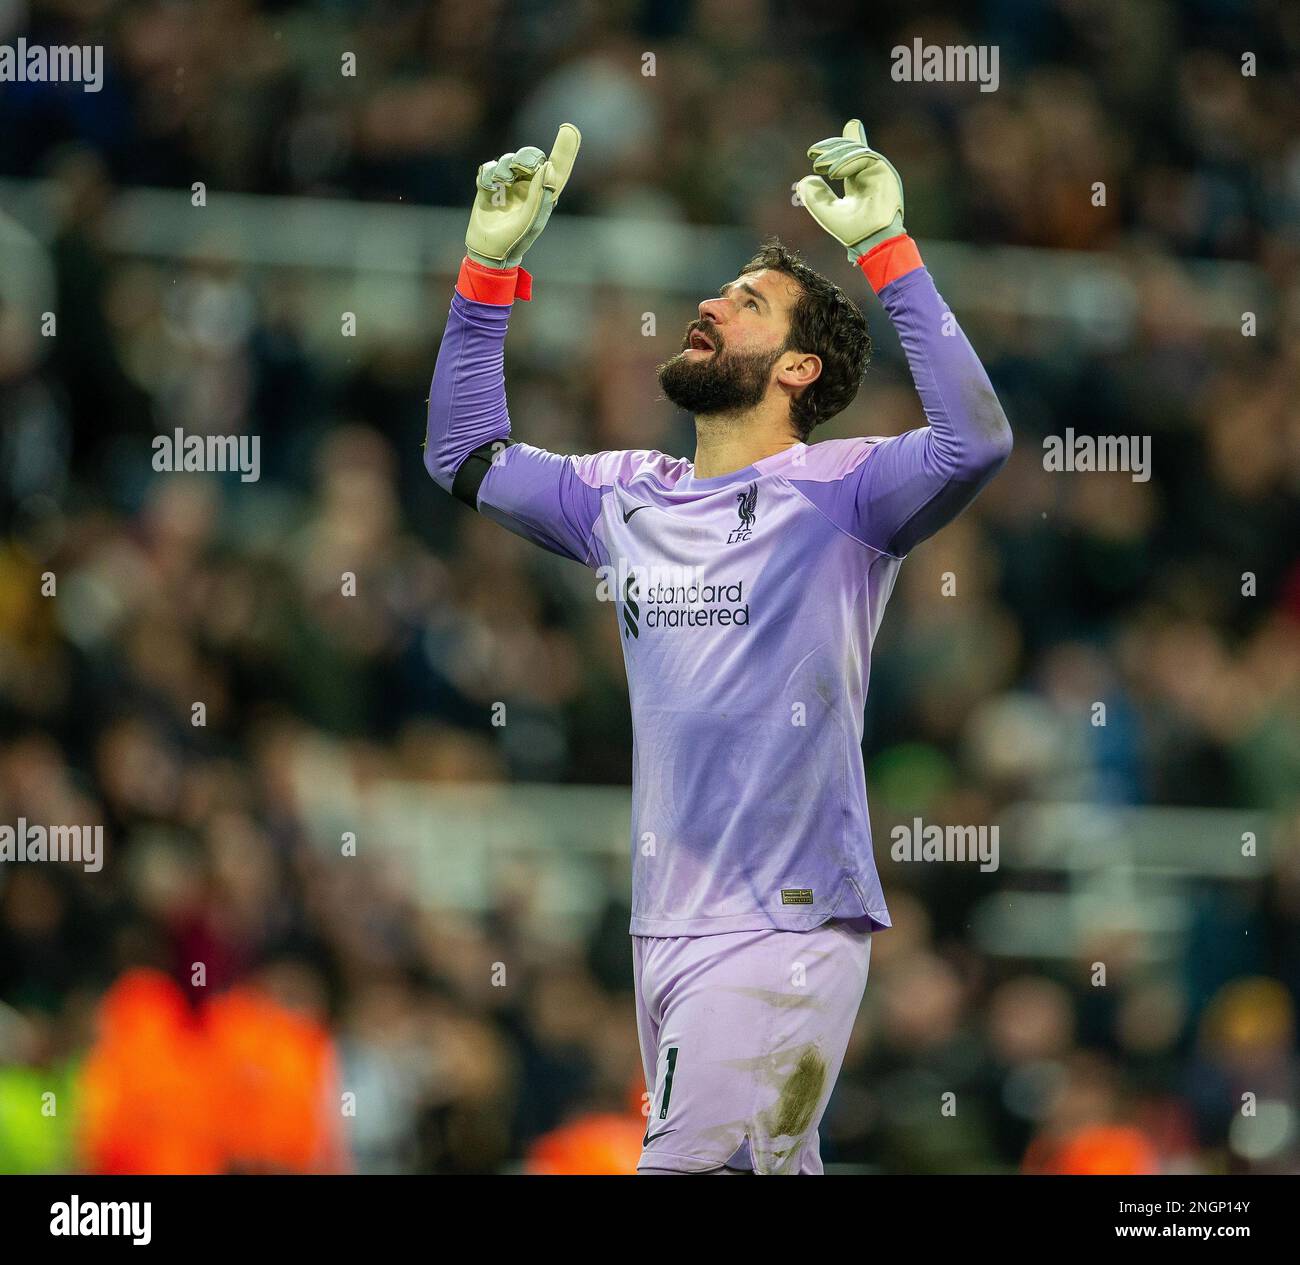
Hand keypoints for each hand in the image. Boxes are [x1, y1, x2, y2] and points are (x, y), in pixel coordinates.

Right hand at [465, 123, 581, 269]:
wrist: (489, 251)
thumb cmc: (516, 239)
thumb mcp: (531, 220)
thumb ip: (540, 194)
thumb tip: (547, 166)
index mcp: (544, 193)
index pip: (558, 167)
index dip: (565, 148)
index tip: (569, 128)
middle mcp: (528, 185)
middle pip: (531, 156)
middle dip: (526, 158)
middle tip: (519, 169)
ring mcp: (509, 183)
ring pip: (508, 159)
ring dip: (504, 170)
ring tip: (500, 186)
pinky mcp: (490, 184)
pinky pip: (489, 167)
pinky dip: (488, 176)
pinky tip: (487, 189)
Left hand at [796, 119, 904, 261]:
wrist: (871, 241)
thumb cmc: (851, 231)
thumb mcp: (826, 211)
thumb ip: (815, 196)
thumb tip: (805, 180)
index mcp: (856, 182)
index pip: (849, 157)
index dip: (838, 145)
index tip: (813, 151)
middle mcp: (868, 175)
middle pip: (851, 149)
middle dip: (831, 148)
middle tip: (813, 153)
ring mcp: (877, 172)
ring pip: (857, 150)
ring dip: (836, 155)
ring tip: (818, 166)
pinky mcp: (885, 171)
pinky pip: (865, 156)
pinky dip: (846, 161)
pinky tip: (833, 174)